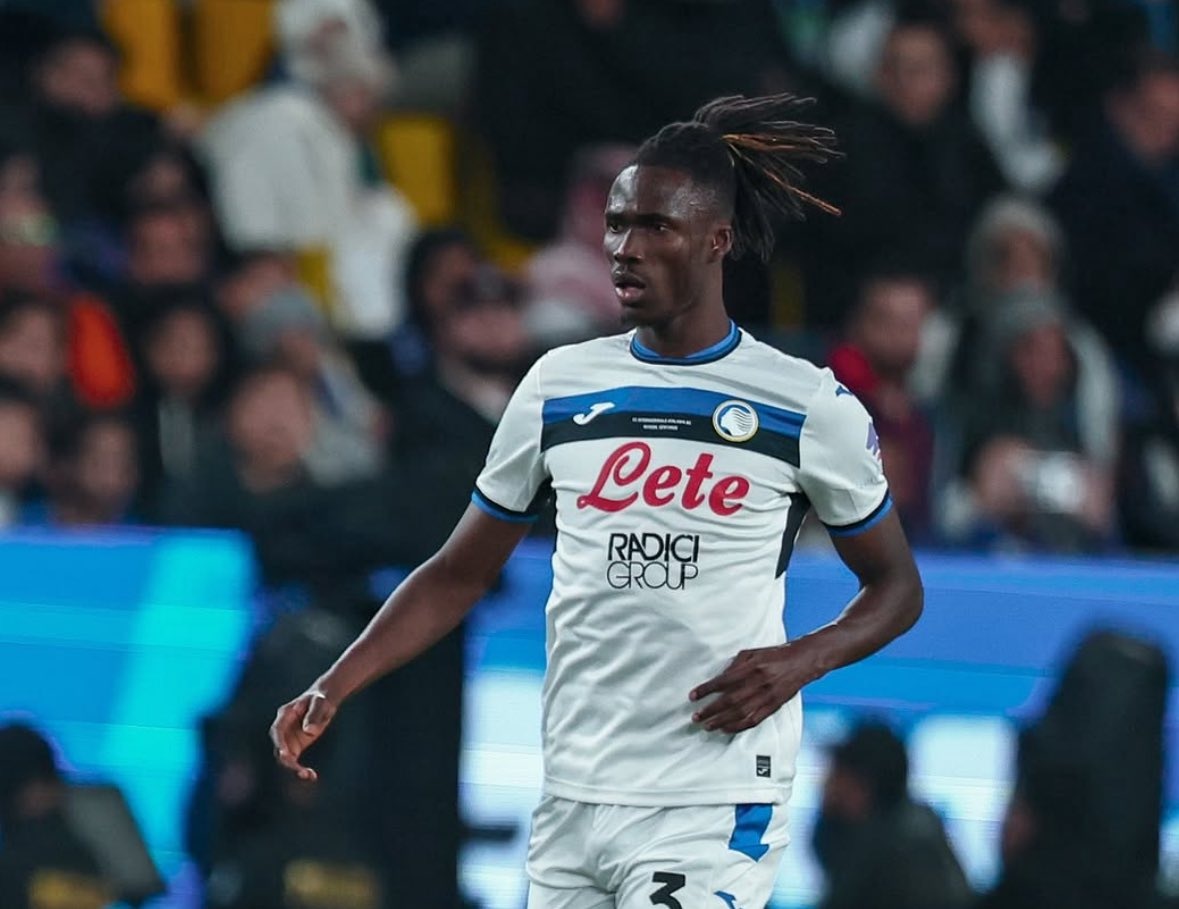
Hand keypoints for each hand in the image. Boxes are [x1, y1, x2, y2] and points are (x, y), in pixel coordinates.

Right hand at [269, 690, 336, 781]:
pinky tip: (312, 776)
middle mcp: (283, 729)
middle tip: (299, 770)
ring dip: (294, 768)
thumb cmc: (320, 699)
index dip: (279, 743)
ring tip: (308, 775)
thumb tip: (309, 730)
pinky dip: (301, 769)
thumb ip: (314, 715)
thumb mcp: (320, 703)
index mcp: (285, 715)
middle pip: (279, 747)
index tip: (284, 754)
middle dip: (287, 760)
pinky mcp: (296, 747)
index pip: (277, 730)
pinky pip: (294, 761)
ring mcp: (288, 739)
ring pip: (285, 758)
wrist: (323, 701)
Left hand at [690, 645, 813, 733]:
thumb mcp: (752, 653)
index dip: (706, 690)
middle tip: (696, 717)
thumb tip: (719, 678)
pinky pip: (754, 720)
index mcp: (751, 667)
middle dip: (710, 710)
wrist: (802, 662)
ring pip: (740, 713)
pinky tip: (726, 730)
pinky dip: (738, 727)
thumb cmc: (774, 655)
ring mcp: (766, 697)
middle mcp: (758, 683)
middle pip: (730, 701)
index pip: (723, 681)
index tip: (693, 696)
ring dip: (721, 721)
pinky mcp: (773, 707)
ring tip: (707, 726)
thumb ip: (735, 664)